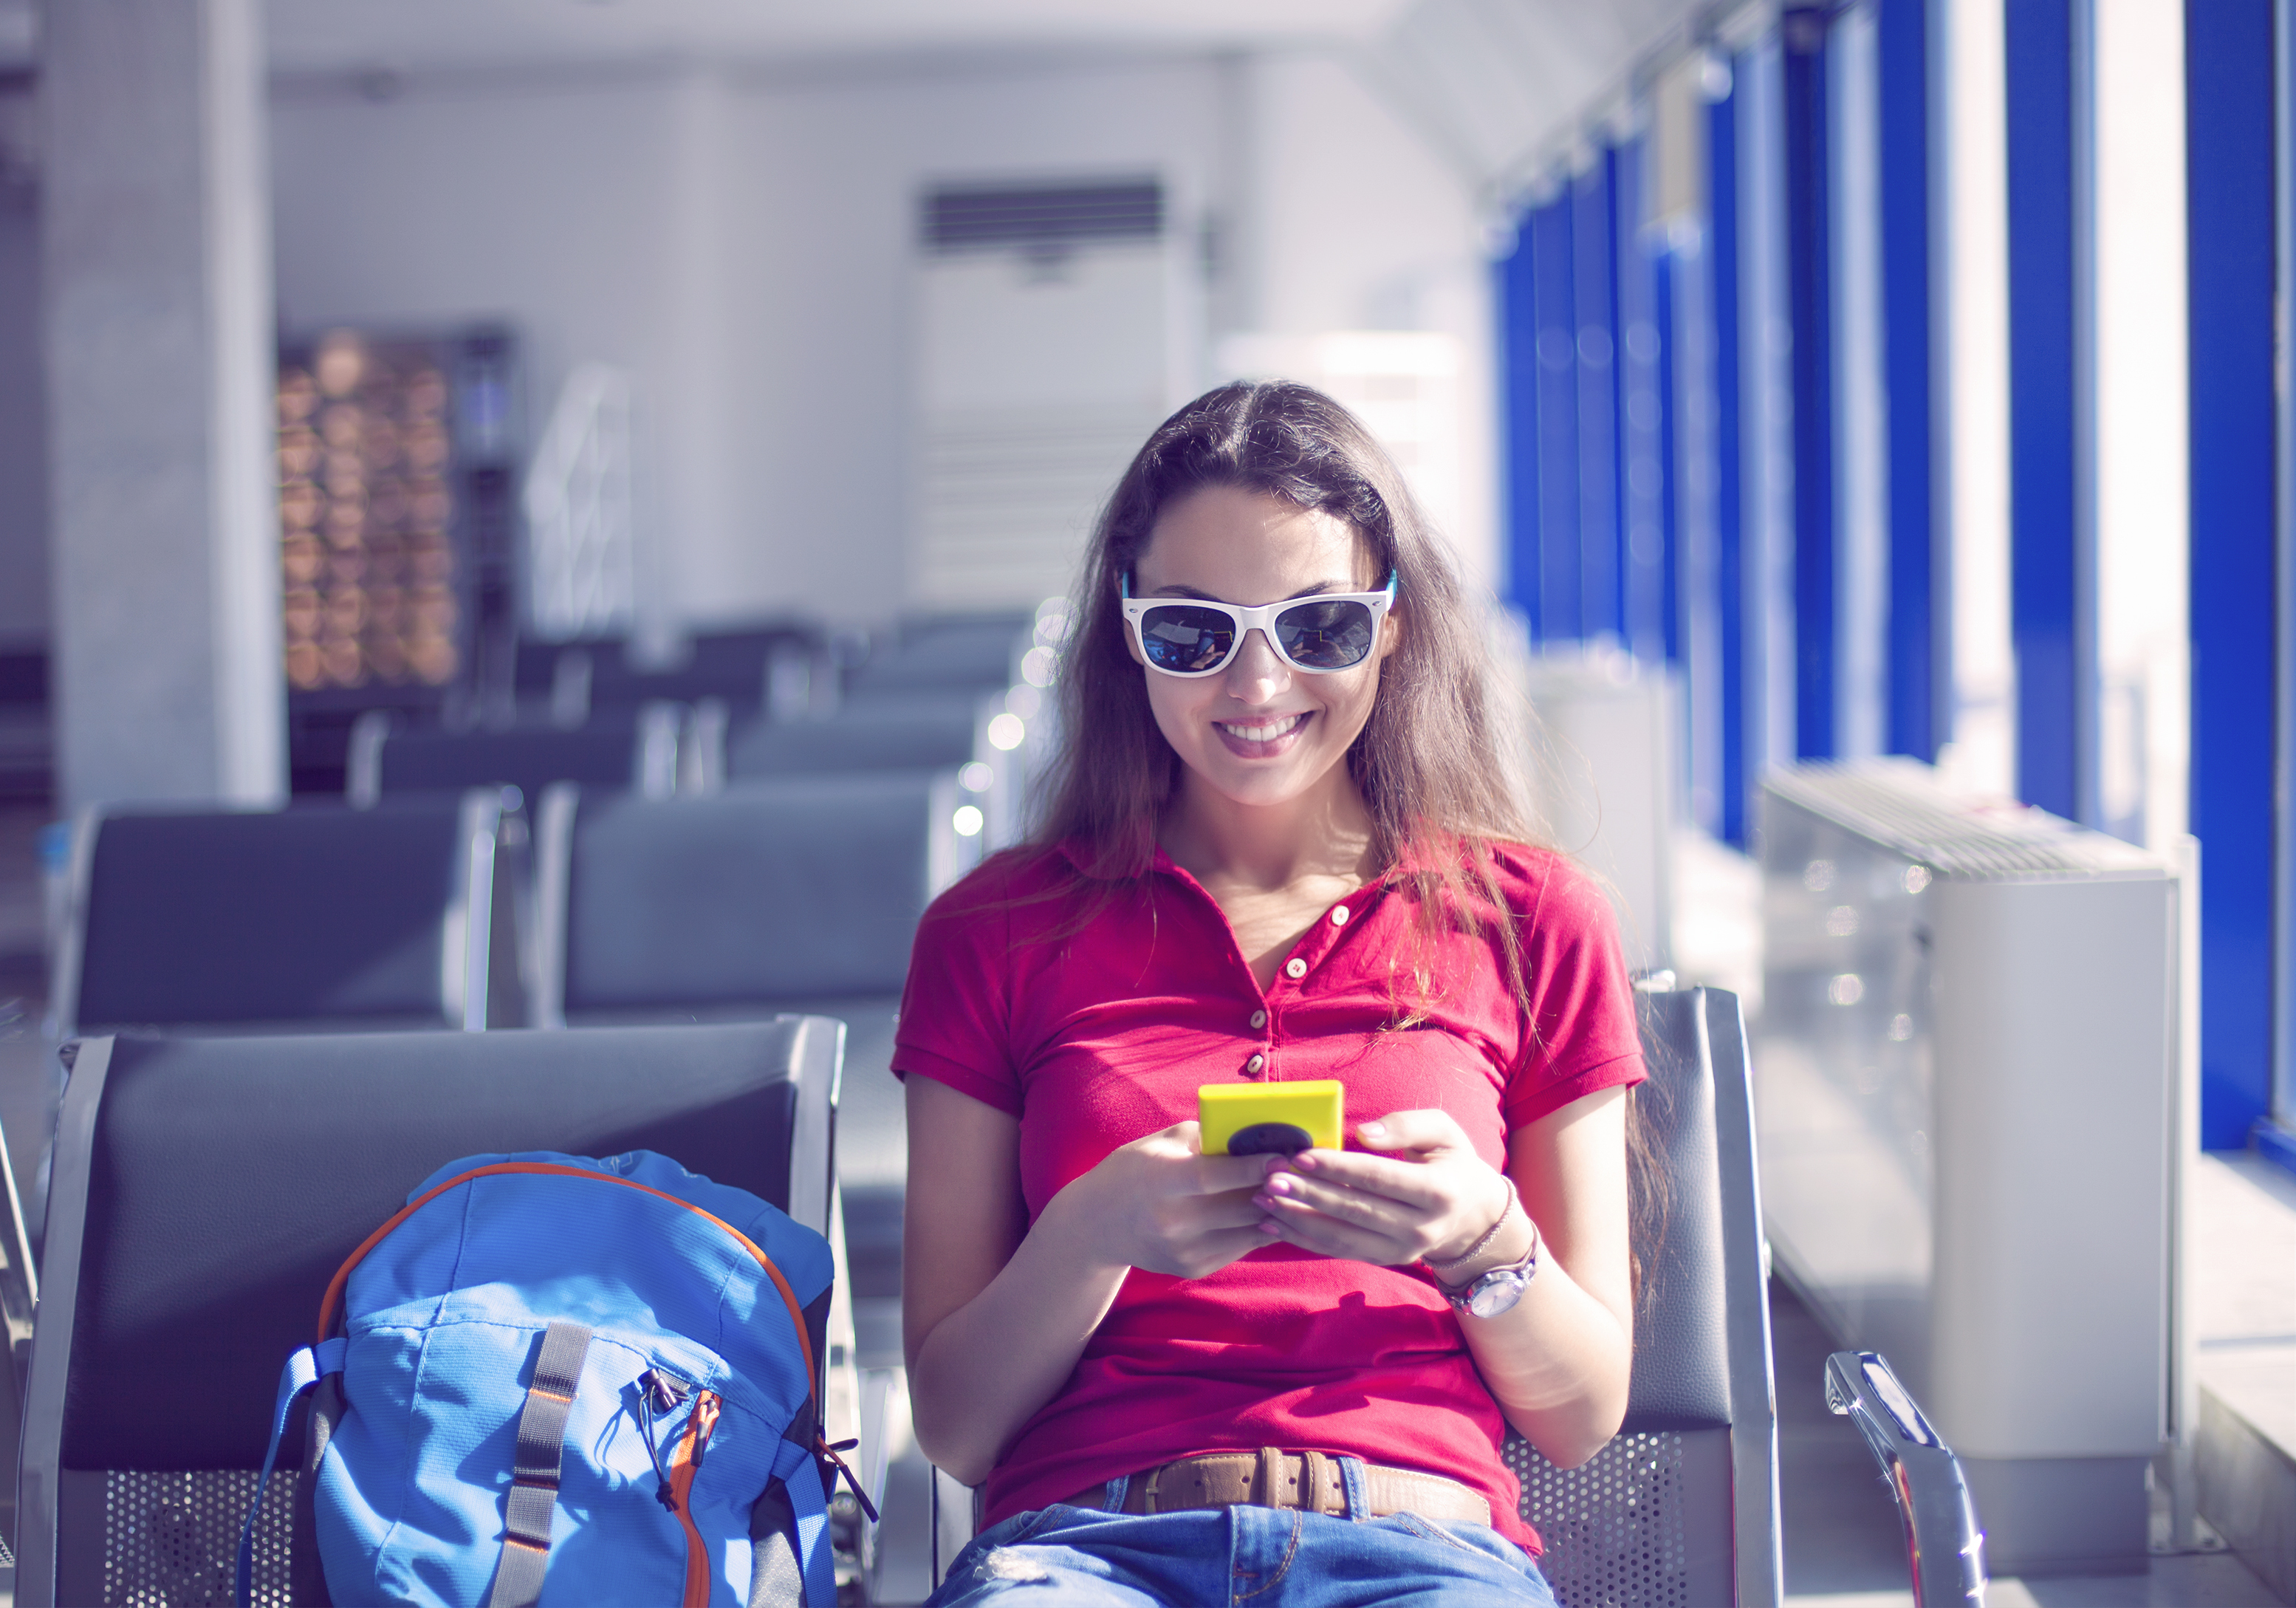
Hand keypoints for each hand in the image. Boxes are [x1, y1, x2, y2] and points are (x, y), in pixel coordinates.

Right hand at [1051, 1121, 1281, 1279]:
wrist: (1097, 1225)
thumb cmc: (1135, 1171)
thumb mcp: (1161, 1143)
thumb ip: (1206, 1138)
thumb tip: (1256, 1131)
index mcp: (1161, 1181)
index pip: (1214, 1176)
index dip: (1253, 1167)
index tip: (1285, 1155)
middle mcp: (1171, 1220)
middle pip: (1238, 1206)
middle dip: (1277, 1188)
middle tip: (1306, 1171)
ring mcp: (1182, 1250)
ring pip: (1247, 1229)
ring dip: (1277, 1210)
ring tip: (1300, 1190)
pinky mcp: (1192, 1268)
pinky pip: (1240, 1246)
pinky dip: (1259, 1228)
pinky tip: (1273, 1210)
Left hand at [1251, 1109, 1511, 1268]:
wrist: (1472, 1214)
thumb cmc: (1451, 1161)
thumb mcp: (1444, 1132)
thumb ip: (1406, 1125)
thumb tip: (1364, 1134)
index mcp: (1438, 1191)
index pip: (1377, 1178)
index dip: (1337, 1168)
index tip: (1300, 1156)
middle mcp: (1421, 1228)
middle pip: (1354, 1209)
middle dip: (1307, 1193)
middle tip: (1268, 1177)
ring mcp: (1401, 1250)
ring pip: (1341, 1236)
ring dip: (1297, 1219)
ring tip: (1261, 1199)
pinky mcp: (1384, 1259)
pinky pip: (1338, 1249)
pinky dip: (1303, 1238)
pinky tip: (1273, 1224)